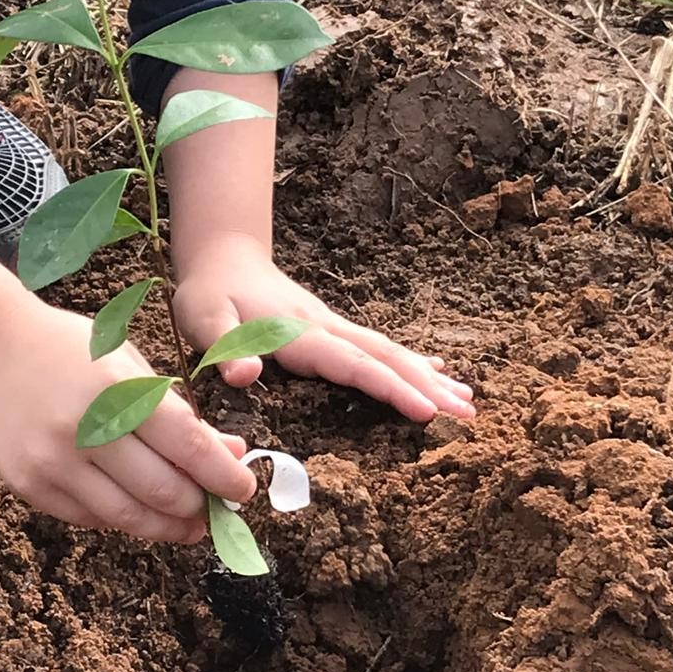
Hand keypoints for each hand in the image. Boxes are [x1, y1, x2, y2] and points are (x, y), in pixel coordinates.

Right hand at [0, 300, 256, 541]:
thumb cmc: (70, 351)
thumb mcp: (130, 366)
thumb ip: (180, 413)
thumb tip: (230, 455)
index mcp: (119, 389)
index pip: (189, 447)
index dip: (224, 477)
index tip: (243, 491)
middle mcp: (86, 430)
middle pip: (163, 492)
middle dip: (200, 508)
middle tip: (215, 510)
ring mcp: (54, 462)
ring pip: (128, 517)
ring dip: (167, 527)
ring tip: (187, 525)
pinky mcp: (31, 485)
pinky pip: (91, 518)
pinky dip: (122, 520)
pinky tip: (137, 510)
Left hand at [173, 235, 475, 421]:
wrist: (223, 257)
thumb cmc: (209, 294)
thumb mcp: (204, 320)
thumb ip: (224, 349)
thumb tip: (246, 376)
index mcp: (298, 333)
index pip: (352, 363)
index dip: (390, 387)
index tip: (426, 409)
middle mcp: (325, 328)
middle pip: (384, 357)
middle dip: (427, 386)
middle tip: (468, 414)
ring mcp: (332, 326)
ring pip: (388, 352)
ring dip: (428, 377)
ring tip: (467, 402)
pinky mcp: (332, 329)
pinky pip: (378, 348)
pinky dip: (411, 363)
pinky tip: (438, 374)